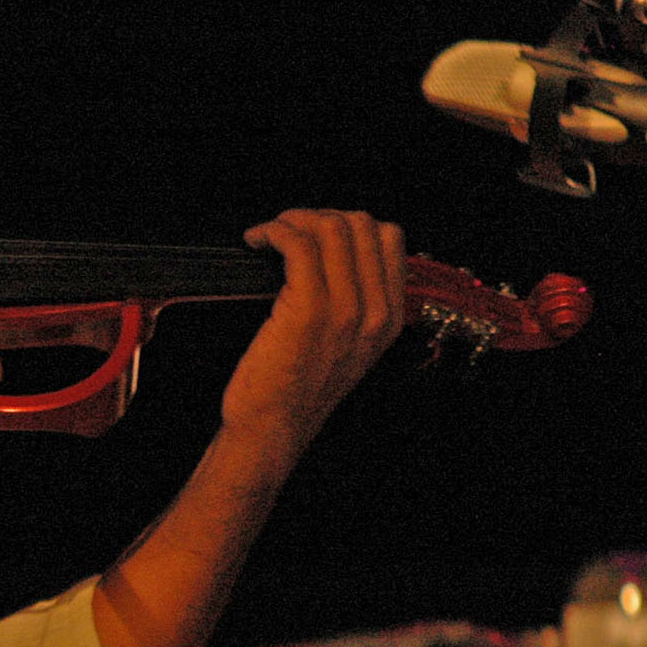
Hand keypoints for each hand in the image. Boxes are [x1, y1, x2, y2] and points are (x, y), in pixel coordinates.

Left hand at [225, 208, 405, 451]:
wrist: (272, 430)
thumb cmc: (294, 391)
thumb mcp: (345, 349)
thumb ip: (355, 306)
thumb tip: (331, 252)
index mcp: (389, 318)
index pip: (388, 238)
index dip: (345, 223)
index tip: (312, 233)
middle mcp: (375, 313)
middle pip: (361, 225)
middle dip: (317, 216)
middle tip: (284, 231)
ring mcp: (346, 311)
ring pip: (331, 228)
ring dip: (291, 219)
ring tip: (268, 235)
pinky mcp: (309, 311)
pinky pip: (298, 244)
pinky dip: (274, 231)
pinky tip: (257, 241)